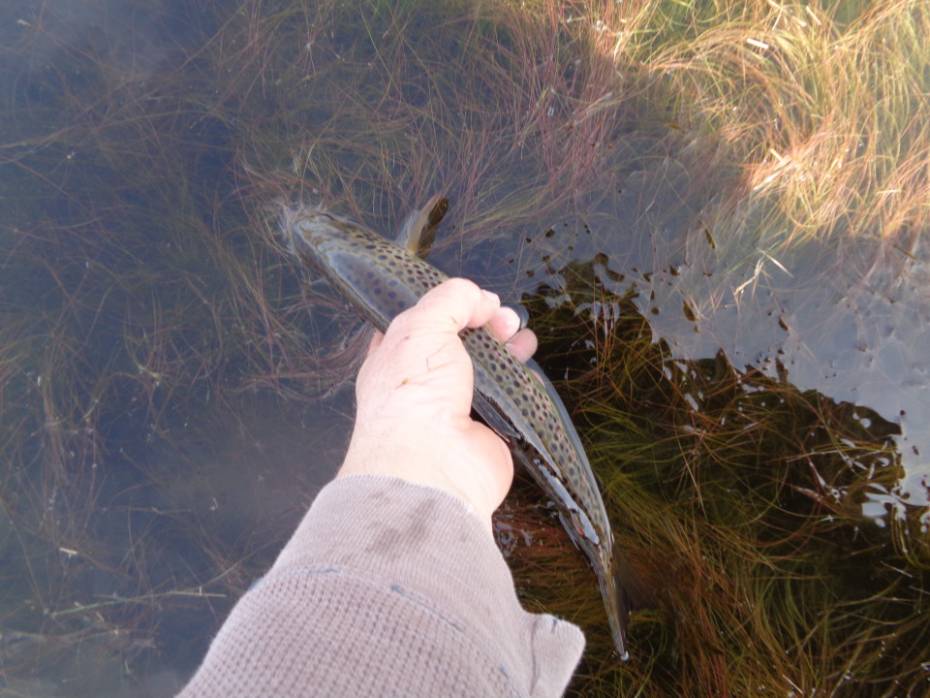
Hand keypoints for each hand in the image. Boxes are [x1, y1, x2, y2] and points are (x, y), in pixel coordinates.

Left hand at [338, 278, 537, 532]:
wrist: (431, 463)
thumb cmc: (412, 395)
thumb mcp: (423, 325)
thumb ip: (450, 300)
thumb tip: (480, 298)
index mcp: (395, 356)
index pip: (422, 322)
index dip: (450, 306)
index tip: (475, 299)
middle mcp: (422, 383)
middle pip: (459, 344)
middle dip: (485, 326)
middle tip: (505, 319)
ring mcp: (454, 408)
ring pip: (486, 371)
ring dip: (507, 352)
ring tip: (523, 339)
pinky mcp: (486, 429)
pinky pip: (507, 401)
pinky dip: (521, 385)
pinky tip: (529, 372)